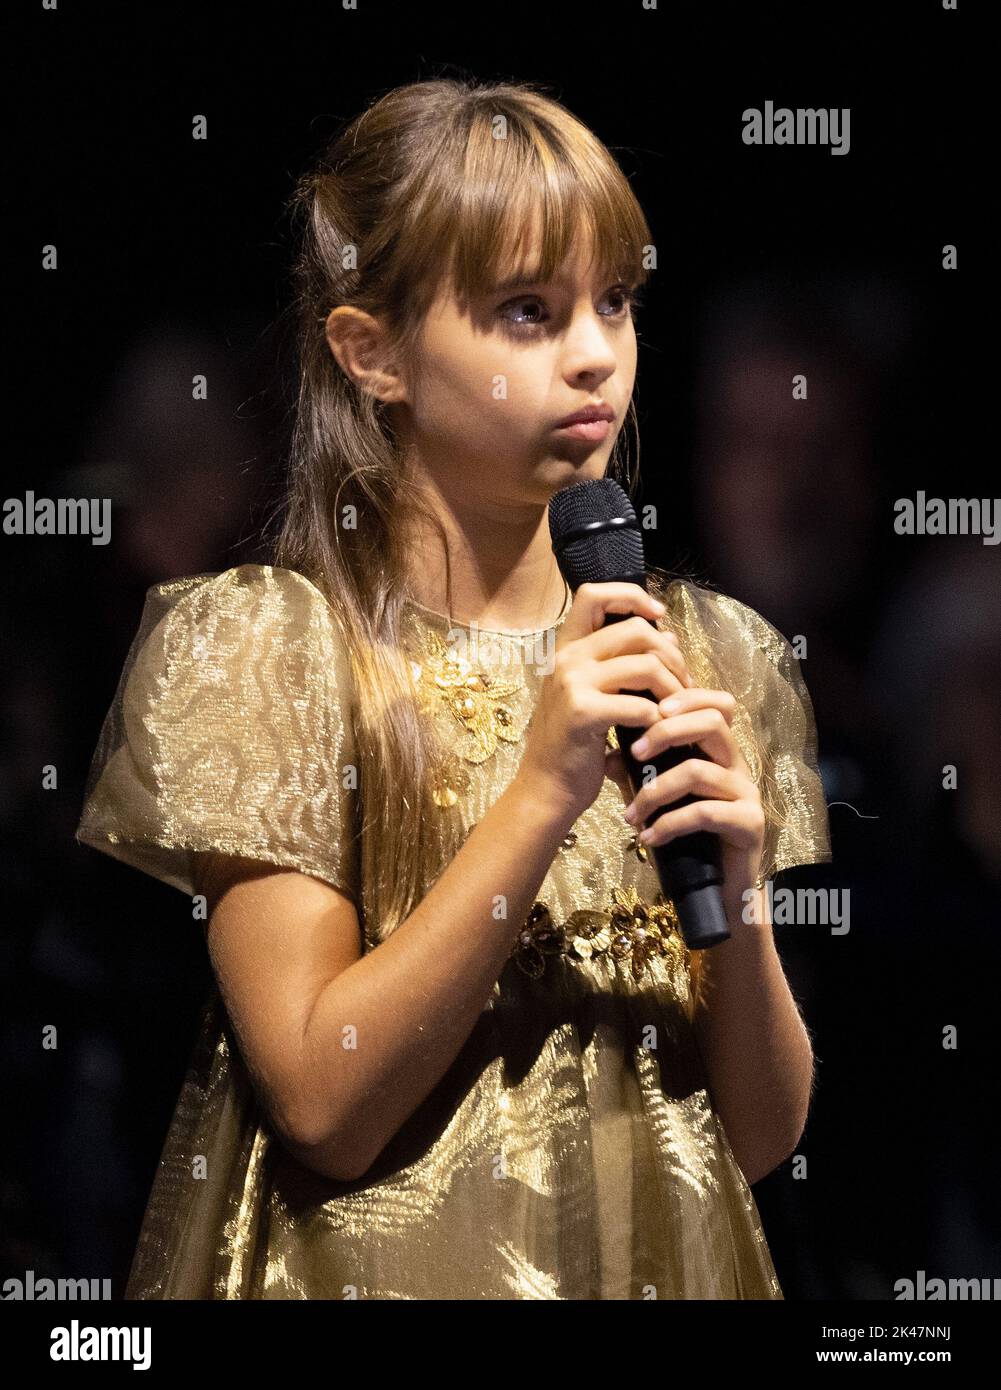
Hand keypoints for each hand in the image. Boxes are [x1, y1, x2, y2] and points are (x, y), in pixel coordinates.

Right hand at [517, 582, 690, 825]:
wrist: (547, 788)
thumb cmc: (575, 745)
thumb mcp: (594, 695)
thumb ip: (622, 664)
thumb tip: (666, 635)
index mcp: (566, 649)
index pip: (594, 594)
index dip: (632, 596)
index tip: (659, 616)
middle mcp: (566, 658)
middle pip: (636, 630)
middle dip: (671, 655)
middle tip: (684, 683)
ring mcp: (572, 683)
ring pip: (646, 665)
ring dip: (673, 688)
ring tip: (678, 711)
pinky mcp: (582, 712)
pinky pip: (639, 705)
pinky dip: (657, 720)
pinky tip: (657, 734)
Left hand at [621, 687, 765, 918]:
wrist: (720, 889)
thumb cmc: (690, 838)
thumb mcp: (659, 798)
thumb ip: (638, 774)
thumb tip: (606, 754)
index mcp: (720, 752)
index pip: (716, 704)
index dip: (686, 697)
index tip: (648, 710)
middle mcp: (738, 766)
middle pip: (712, 723)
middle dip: (667, 732)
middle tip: (633, 752)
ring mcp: (747, 794)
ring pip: (699, 771)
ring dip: (656, 791)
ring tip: (630, 814)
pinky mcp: (749, 823)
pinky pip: (705, 813)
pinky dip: (669, 824)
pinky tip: (648, 837)